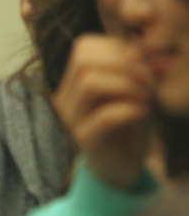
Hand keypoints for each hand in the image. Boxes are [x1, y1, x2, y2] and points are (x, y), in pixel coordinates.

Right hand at [52, 35, 153, 189]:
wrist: (121, 168)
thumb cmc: (128, 127)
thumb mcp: (135, 91)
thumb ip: (138, 68)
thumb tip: (149, 47)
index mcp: (73, 83)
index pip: (83, 48)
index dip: (116, 47)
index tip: (142, 62)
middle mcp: (65, 99)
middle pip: (83, 61)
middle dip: (122, 63)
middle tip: (147, 78)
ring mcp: (71, 120)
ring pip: (90, 83)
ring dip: (126, 85)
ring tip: (145, 95)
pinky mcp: (84, 140)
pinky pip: (105, 116)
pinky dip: (130, 109)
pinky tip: (143, 112)